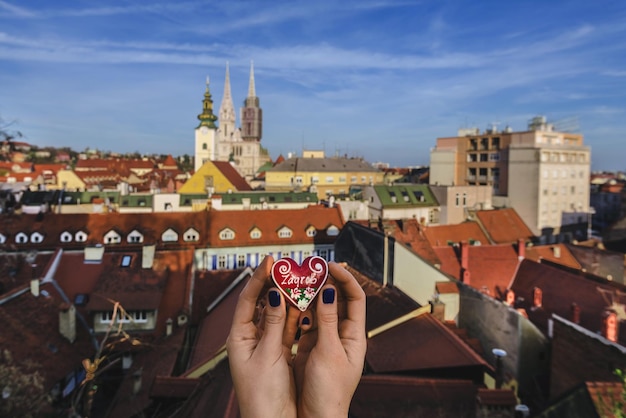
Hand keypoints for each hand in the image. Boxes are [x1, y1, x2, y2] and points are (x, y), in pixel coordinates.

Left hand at [226, 255, 299, 417]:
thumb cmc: (262, 395)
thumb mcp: (269, 355)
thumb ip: (275, 324)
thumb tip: (276, 293)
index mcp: (239, 337)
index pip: (248, 299)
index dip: (259, 278)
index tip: (270, 260)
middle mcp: (250, 338)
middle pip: (263, 303)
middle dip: (275, 284)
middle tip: (288, 267)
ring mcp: (265, 345)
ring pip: (278, 314)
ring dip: (289, 298)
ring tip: (300, 281)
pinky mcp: (280, 353)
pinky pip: (288, 328)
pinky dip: (297, 316)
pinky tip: (305, 304)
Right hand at [294, 262, 366, 417]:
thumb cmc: (329, 392)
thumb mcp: (328, 352)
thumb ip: (327, 320)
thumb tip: (329, 290)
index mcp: (354, 335)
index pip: (354, 297)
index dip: (344, 278)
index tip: (329, 265)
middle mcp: (341, 334)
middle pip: (336, 299)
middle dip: (323, 282)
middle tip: (308, 268)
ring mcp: (325, 339)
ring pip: (318, 309)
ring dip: (308, 294)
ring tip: (295, 279)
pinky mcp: (309, 346)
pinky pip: (304, 322)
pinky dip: (297, 310)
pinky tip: (287, 301)